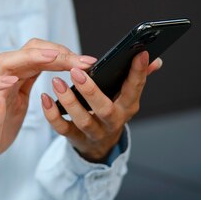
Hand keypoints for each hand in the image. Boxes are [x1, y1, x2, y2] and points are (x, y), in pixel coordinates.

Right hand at [0, 39, 97, 172]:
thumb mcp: (20, 100)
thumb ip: (31, 82)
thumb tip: (56, 71)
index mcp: (16, 76)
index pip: (39, 54)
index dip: (63, 54)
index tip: (87, 62)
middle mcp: (3, 77)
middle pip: (26, 52)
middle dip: (55, 52)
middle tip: (80, 60)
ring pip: (6, 61)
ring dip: (30, 57)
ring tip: (52, 57)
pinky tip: (11, 80)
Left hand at [40, 51, 162, 162]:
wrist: (99, 145)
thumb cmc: (110, 112)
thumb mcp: (125, 97)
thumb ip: (137, 78)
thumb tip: (156, 60)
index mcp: (127, 106)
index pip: (135, 88)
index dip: (138, 72)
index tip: (138, 54)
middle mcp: (113, 121)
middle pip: (104, 108)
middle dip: (91, 90)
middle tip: (76, 71)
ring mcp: (94, 132)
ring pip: (82, 119)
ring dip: (69, 101)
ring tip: (56, 81)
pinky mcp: (75, 138)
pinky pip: (62, 128)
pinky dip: (52, 114)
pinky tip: (44, 98)